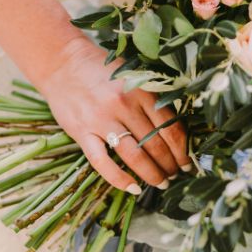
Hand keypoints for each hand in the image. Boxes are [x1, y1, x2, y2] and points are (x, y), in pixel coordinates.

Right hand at [38, 36, 190, 193]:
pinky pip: (103, 162)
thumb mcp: (134, 77)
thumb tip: (177, 132)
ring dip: (152, 174)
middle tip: (175, 176)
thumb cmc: (103, 71)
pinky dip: (119, 179)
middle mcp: (124, 105)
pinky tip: (133, 189)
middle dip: (170, 166)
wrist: (64, 63)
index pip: (171, 128)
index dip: (183, 150)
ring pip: (135, 156)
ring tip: (161, 183)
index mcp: (142, 90)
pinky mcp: (82, 131)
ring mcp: (102, 119)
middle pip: (156, 144)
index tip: (187, 163)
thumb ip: (153, 100)